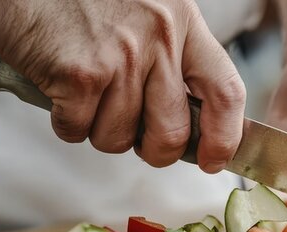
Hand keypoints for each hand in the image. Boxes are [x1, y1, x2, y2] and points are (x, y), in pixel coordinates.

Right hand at [0, 0, 244, 170]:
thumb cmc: (84, 0)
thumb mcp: (150, 12)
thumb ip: (173, 58)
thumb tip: (190, 125)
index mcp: (184, 24)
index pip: (226, 92)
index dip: (225, 137)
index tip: (215, 160)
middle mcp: (159, 39)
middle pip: (174, 133)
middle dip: (155, 151)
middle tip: (137, 138)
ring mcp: (120, 58)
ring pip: (120, 137)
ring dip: (99, 129)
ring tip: (88, 93)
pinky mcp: (79, 74)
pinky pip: (78, 130)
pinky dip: (66, 121)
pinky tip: (61, 88)